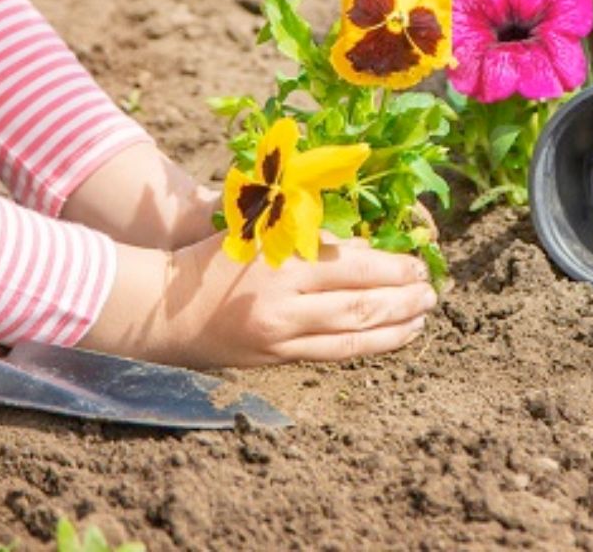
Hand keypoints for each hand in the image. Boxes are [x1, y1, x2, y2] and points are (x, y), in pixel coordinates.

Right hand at [81, 232, 437, 366]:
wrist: (161, 308)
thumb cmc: (213, 257)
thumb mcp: (261, 233)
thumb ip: (312, 236)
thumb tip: (366, 248)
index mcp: (281, 264)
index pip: (353, 267)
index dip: (392, 268)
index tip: (418, 265)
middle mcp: (284, 305)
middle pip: (360, 306)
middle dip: (402, 300)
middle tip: (431, 293)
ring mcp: (280, 338)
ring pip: (352, 338)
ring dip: (394, 328)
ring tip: (422, 318)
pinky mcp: (275, 360)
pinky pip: (332, 356)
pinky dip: (367, 347)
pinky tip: (390, 339)